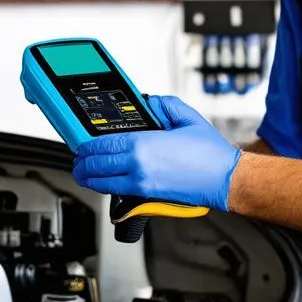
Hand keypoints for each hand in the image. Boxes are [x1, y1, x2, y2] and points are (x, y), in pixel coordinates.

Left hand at [72, 95, 241, 210]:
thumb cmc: (210, 154)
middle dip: (81, 163)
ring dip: (88, 178)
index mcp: (143, 145)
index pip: (102, 144)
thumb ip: (164, 105)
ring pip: (102, 183)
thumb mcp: (186, 118)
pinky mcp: (147, 198)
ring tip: (82, 173)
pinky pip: (117, 192)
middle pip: (96, 166)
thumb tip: (150, 103)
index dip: (86, 145)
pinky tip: (104, 182)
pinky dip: (105, 187)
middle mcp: (137, 166)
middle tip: (77, 159)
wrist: (224, 180)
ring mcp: (141, 184)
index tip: (81, 144)